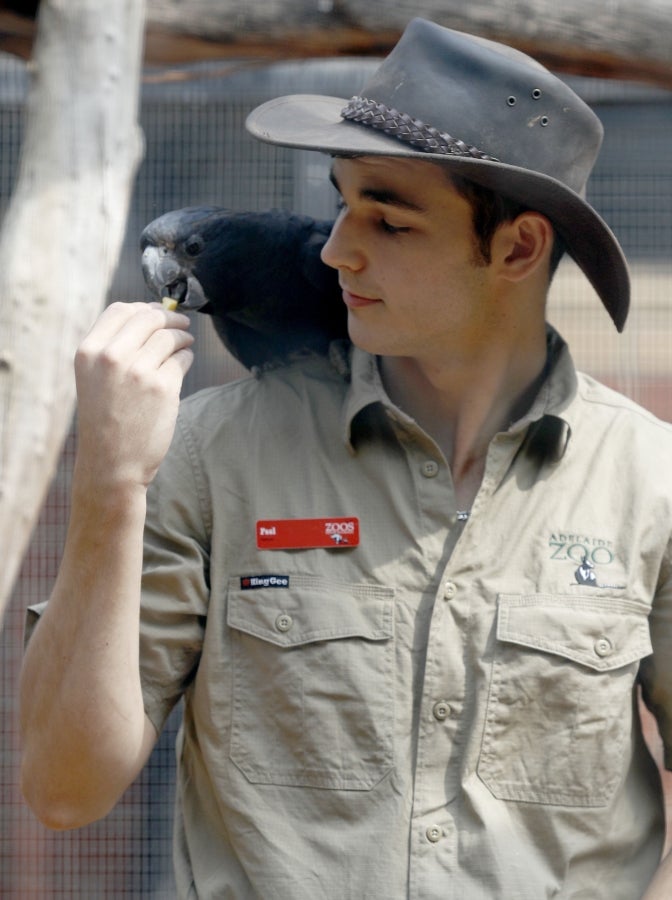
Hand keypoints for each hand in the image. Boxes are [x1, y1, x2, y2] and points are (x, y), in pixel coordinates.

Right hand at [73, 301, 193, 492]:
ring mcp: (139, 371)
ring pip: (170, 337)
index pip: (121, 310)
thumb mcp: (94, 379)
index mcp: (89, 352)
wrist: (112, 464)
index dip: (144, 307)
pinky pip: (183, 358)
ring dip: (183, 337)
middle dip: (170, 318)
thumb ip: (113, 348)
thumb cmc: (105, 421)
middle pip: (150, 318)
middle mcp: (111, 357)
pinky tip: (184, 362)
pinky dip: (187, 356)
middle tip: (182, 324)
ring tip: (185, 343)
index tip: (158, 312)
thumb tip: (149, 316)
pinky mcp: (163, 387)